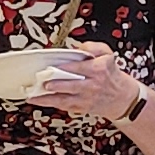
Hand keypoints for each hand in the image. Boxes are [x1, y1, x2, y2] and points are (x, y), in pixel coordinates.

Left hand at [18, 41, 142, 125]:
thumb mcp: (107, 54)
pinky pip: (63, 106)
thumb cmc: (110, 73)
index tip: (52, 66)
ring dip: (47, 98)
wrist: (121, 97)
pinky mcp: (81, 108)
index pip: (78, 68)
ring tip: (33, 95)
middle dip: (55, 84)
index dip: (64, 67)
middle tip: (43, 82)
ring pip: (64, 99)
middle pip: (70, 85)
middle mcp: (91, 85)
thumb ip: (93, 47)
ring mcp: (86, 98)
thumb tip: (78, 47)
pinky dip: (49, 104)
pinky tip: (37, 100)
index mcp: (98, 70)